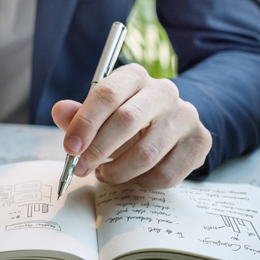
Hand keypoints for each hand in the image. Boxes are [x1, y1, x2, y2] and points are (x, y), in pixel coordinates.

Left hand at [51, 63, 211, 188]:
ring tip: (104, 173)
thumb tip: (59, 111)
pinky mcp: (200, 141)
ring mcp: (186, 115)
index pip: (106, 94)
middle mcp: (164, 90)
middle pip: (127, 120)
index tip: (70, 148)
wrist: (168, 125)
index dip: (85, 123)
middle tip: (81, 168)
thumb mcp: (100, 113)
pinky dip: (142, 182)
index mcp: (134, 76)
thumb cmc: (124, 118)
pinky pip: (166, 174)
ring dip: (118, 171)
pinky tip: (132, 177)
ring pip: (147, 153)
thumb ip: (78, 114)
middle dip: (99, 149)